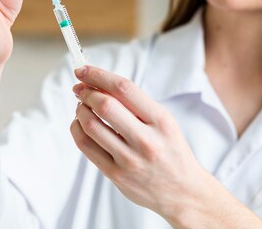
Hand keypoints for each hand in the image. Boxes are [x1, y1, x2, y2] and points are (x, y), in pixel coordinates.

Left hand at [69, 65, 210, 220]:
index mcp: (161, 120)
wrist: (183, 192)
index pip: (124, 89)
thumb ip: (136, 105)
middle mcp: (146, 140)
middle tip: (79, 88)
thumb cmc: (171, 150)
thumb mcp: (164, 122)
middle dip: (86, 92)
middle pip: (105, 105)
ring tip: (81, 106)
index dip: (99, 75)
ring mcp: (130, 160)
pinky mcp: (116, 175)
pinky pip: (87, 147)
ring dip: (80, 110)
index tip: (84, 69)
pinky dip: (77, 129)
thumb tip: (98, 84)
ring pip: (91, 126)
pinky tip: (80, 124)